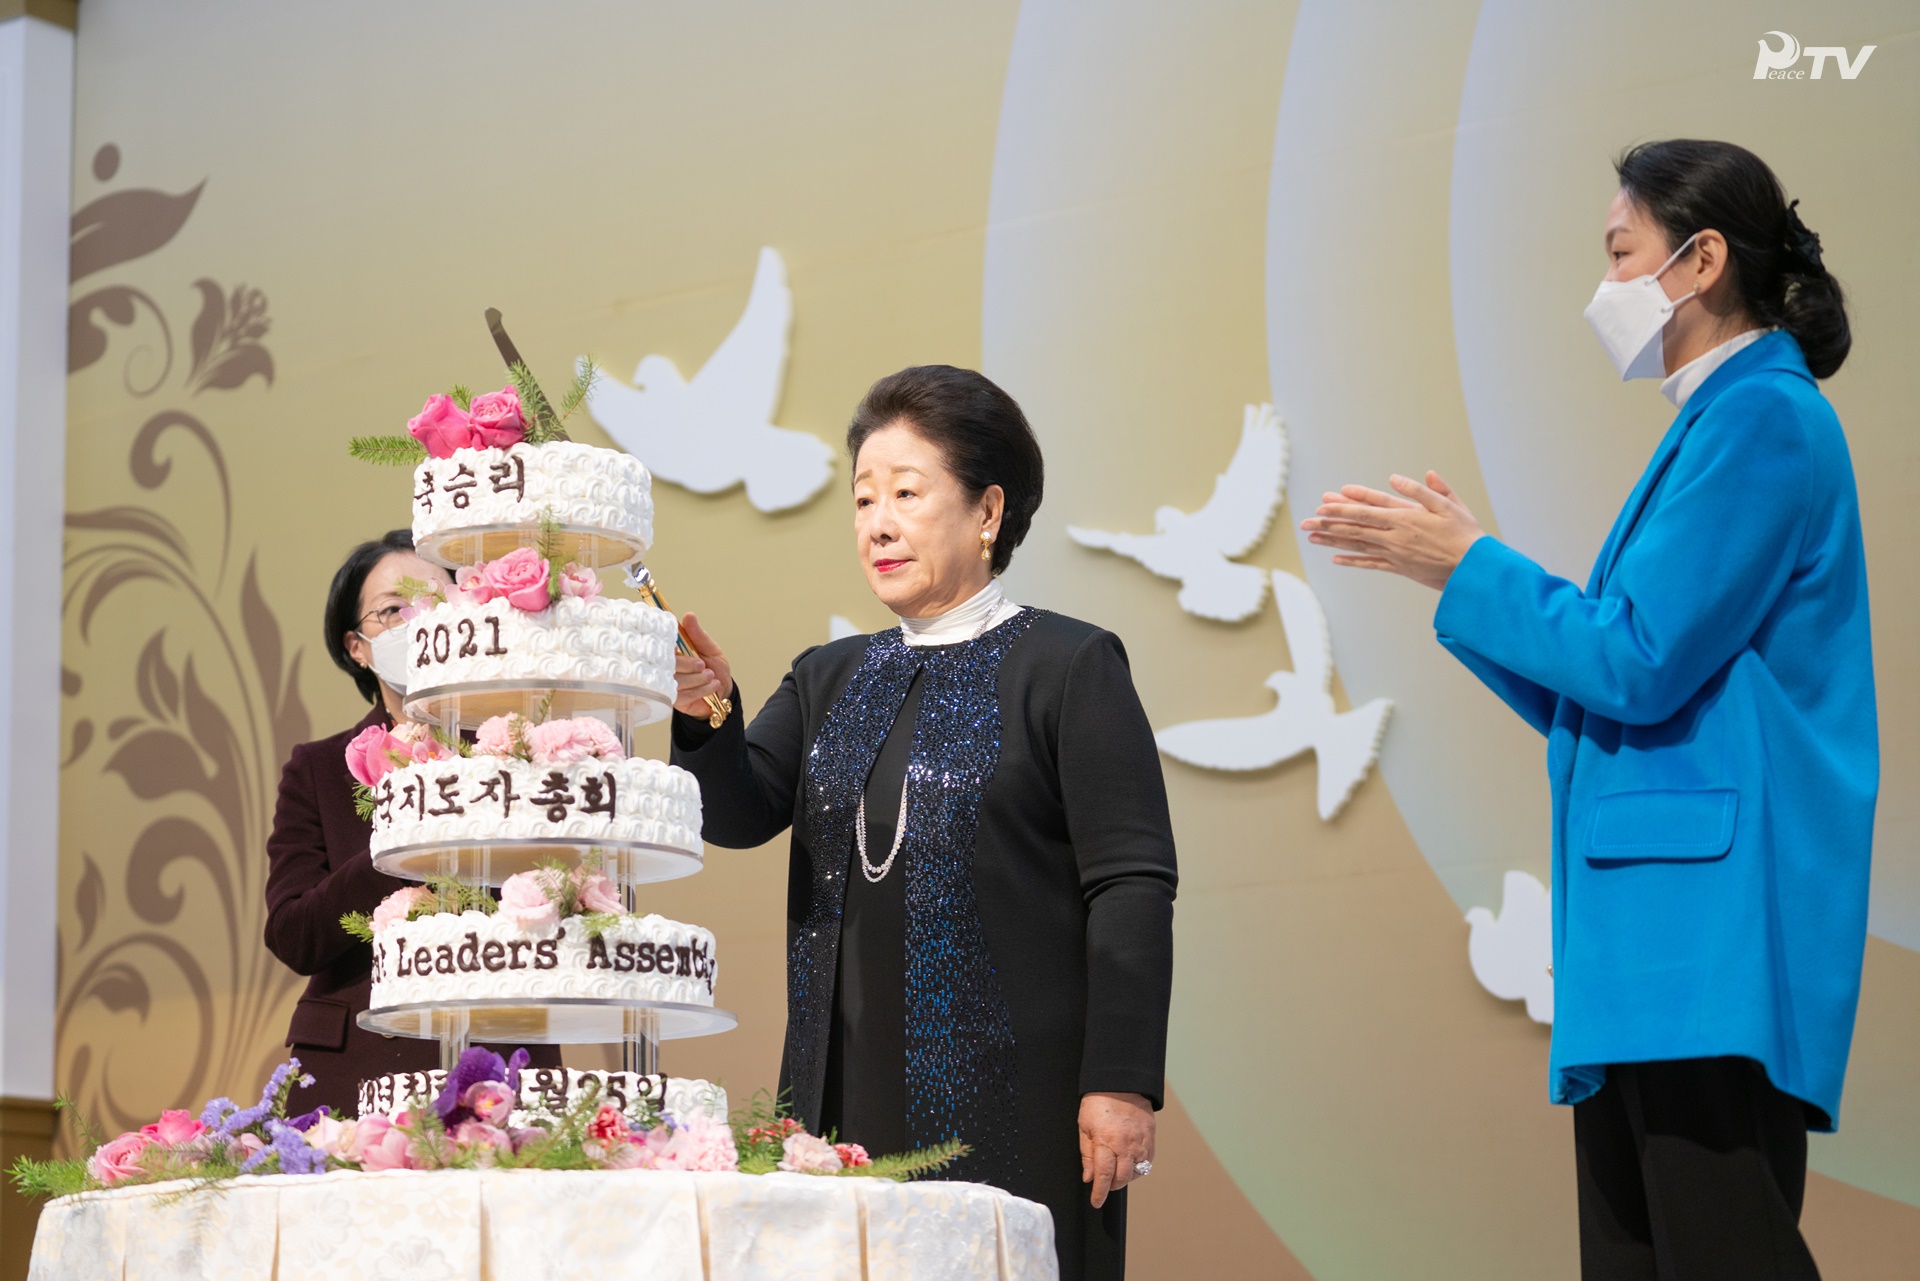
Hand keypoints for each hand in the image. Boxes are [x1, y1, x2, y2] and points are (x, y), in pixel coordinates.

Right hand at [673, 612, 732, 717]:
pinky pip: (683, 695)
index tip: (679, 646)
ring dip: (698, 678)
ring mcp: (668, 684)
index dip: (669, 645)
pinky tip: (711, 685)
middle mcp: (666, 667)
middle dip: (688, 664)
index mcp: (672, 651)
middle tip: (702, 664)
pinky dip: (701, 689)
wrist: (723, 693)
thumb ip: (698, 634)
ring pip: (677, 680)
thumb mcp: (710, 648)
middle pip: (667, 665)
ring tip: (710, 675)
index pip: (660, 645)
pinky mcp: (674, 700)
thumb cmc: (715, 668)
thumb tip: (689, 615)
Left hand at [1079, 1091, 1154, 1208]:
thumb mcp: (1084, 1127)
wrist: (1121, 1083)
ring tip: (1116, 1171)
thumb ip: (1087, 1155)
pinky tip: (1129, 1163)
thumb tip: (1089, 1177)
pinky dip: (1139, 1167)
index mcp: (1106, 1142)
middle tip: (1104, 1184)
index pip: (1103, 1176)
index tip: (1096, 1202)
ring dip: (1125, 1177)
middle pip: (1121, 1178)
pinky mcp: (1150, 1138)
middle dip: (1112, 1186)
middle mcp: (1125, 1145)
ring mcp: (1140, 1142)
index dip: (1099, 1192)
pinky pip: (1148, 1161)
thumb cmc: (1099, 1103)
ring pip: (1136, 1172)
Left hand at [1299, 471, 1486, 590]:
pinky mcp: (1400, 568)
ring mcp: (1395, 553)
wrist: (1474, 570)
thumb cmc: (1466, 534)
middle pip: (1356, 526)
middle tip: (1306, 521)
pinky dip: (1353, 561)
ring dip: (1333, 540)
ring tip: (1312, 537)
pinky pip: (1371, 564)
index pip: (1369, 508)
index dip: (1346, 504)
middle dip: (1329, 523)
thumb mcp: (1450, 506)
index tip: (1326, 501)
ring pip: (1358, 545)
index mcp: (1407, 517)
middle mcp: (1396, 535)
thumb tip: (1397, 477)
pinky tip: (1335, 559)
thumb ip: (1426, 490)